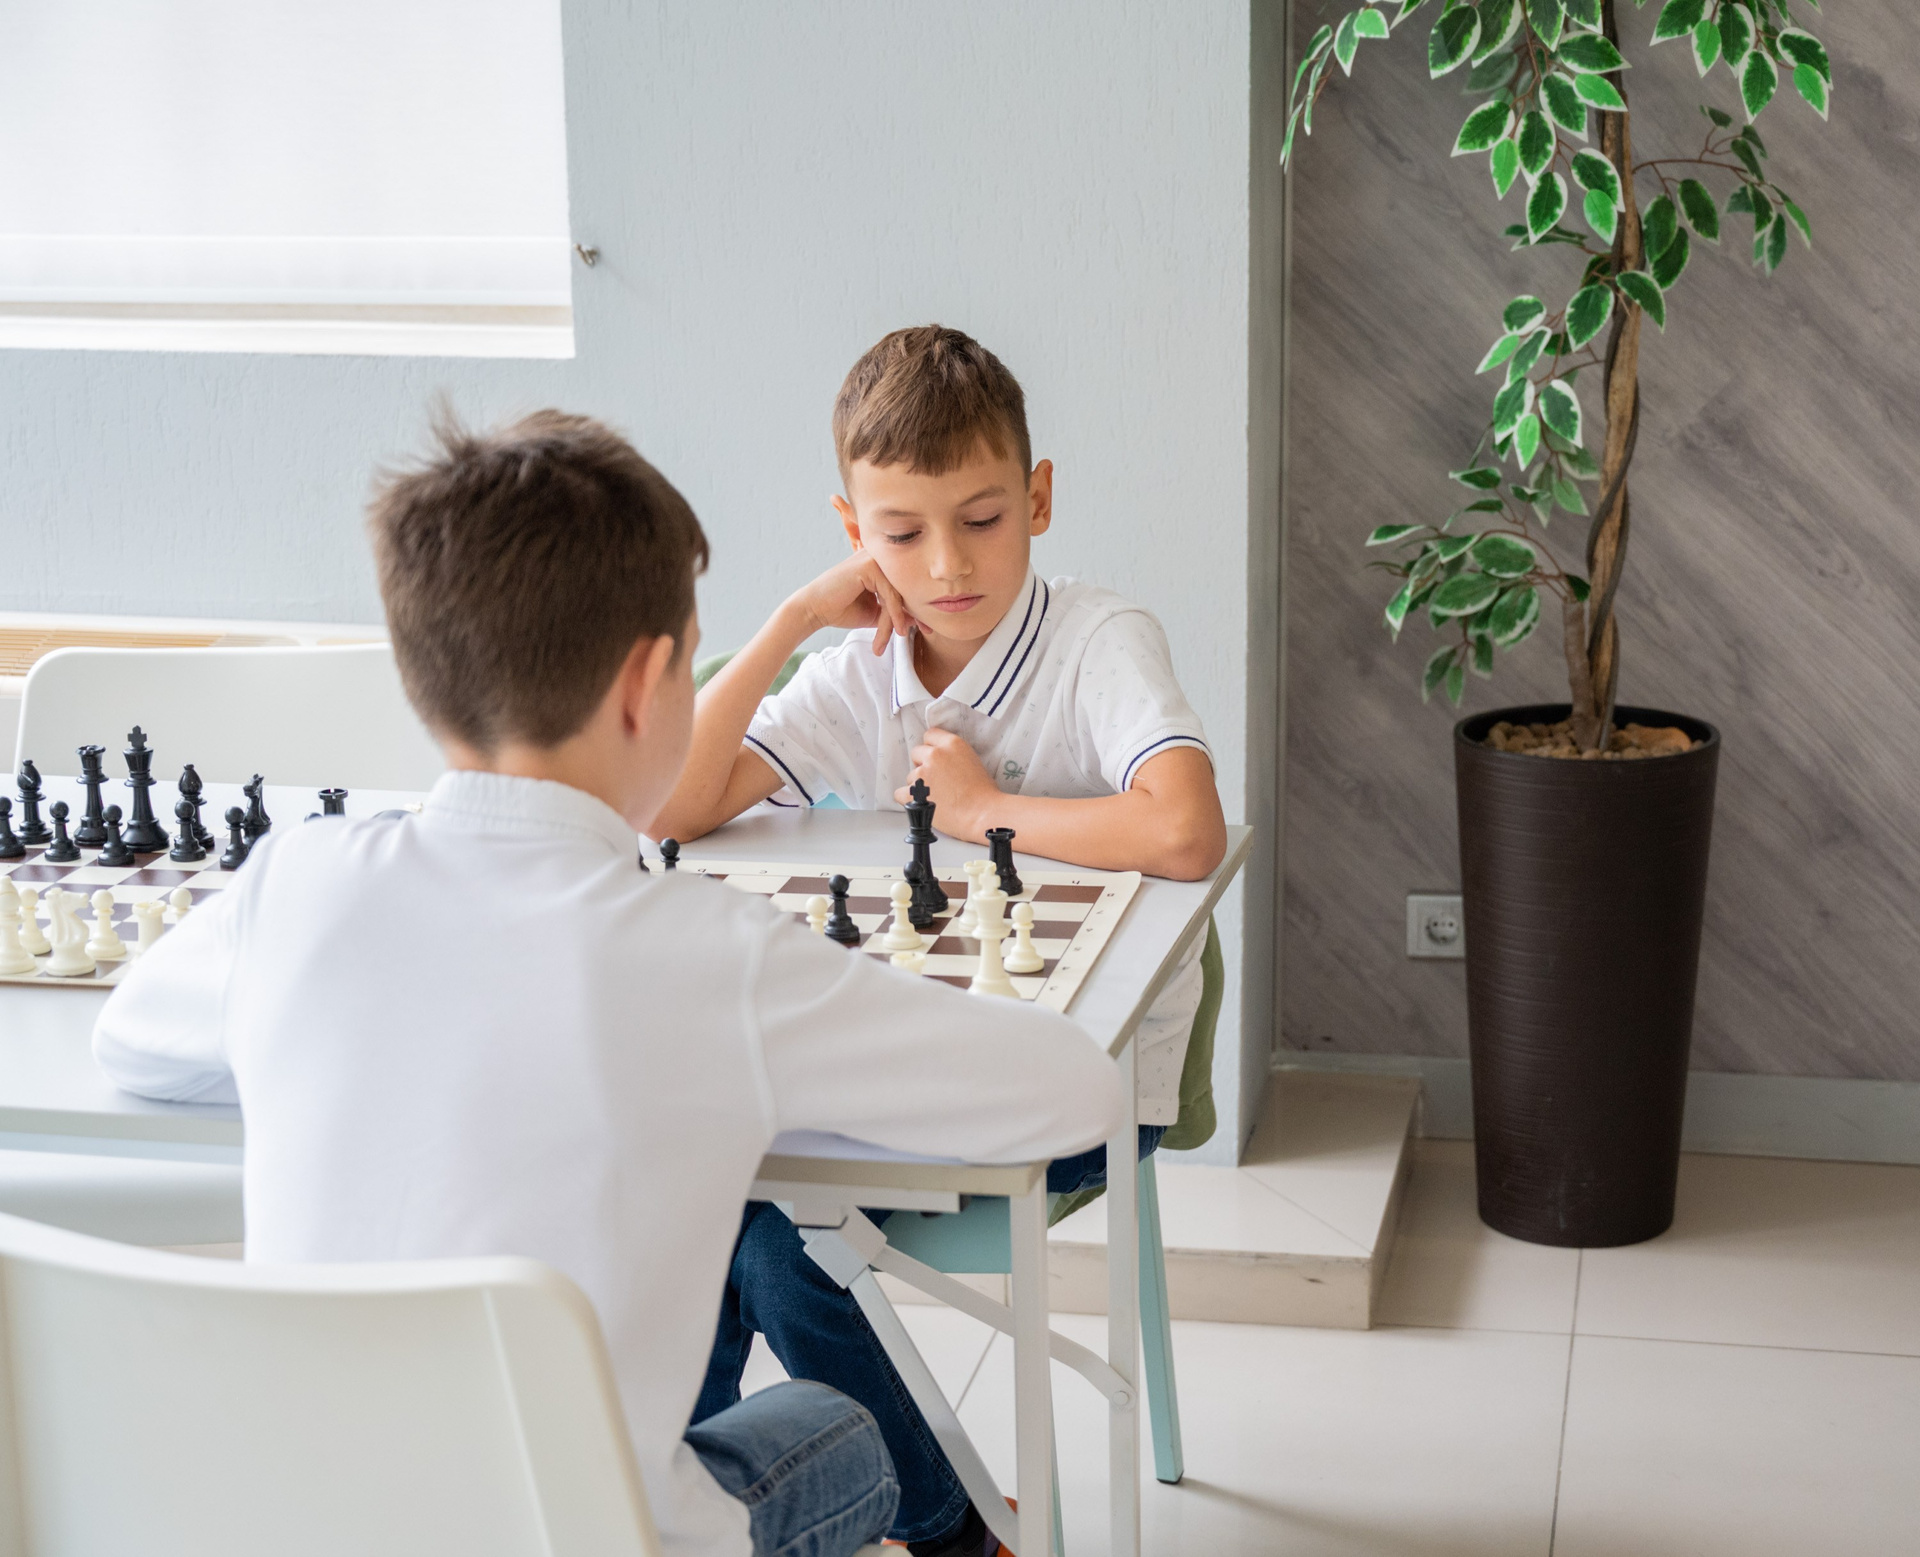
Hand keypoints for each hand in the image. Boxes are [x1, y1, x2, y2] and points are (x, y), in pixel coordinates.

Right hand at [788, 551, 915, 655]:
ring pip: (899, 593)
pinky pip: (890, 594)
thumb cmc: (842, 610)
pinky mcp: (869, 565)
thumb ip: (897, 611)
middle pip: (906, 587)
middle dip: (916, 612)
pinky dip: (893, 614)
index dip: (918, 606)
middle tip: (927, 632)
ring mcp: (874, 557)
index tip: (928, 627)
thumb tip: (923, 616)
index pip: (907, 585)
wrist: (814, 610)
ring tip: (894, 639)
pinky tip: (895, 630)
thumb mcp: (878, 613)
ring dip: (896, 619)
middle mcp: (880, 556)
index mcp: (883, 564)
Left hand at [893, 728, 999, 838]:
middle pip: (916, 753)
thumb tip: (944, 761)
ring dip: (918, 785)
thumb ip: (954, 755)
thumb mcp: (973, 761)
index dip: (931, 748)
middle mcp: (935, 755)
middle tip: (936, 780)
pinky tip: (922, 804)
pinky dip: (909, 800)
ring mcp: (922, 773)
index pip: (930, 735)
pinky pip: (900, 793)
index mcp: (952, 744)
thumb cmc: (984, 794)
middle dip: (923, 765)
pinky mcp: (914, 793)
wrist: (983, 814)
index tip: (934, 758)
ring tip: (936, 797)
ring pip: (910, 776)